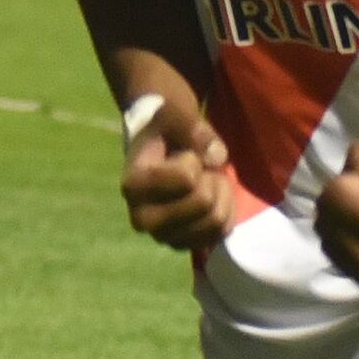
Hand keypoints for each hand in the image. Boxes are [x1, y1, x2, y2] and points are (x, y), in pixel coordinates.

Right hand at [118, 81, 239, 253]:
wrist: (161, 149)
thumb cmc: (165, 129)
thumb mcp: (173, 113)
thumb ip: (190, 126)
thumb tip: (216, 157)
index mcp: (133, 186)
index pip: (186, 179)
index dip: (193, 160)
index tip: (181, 154)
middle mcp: (141, 219)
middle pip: (203, 203)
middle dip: (209, 179)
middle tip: (199, 168)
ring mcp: (163, 236)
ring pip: (215, 221)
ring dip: (220, 194)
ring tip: (206, 180)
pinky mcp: (183, 245)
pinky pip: (222, 232)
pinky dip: (226, 210)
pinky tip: (213, 197)